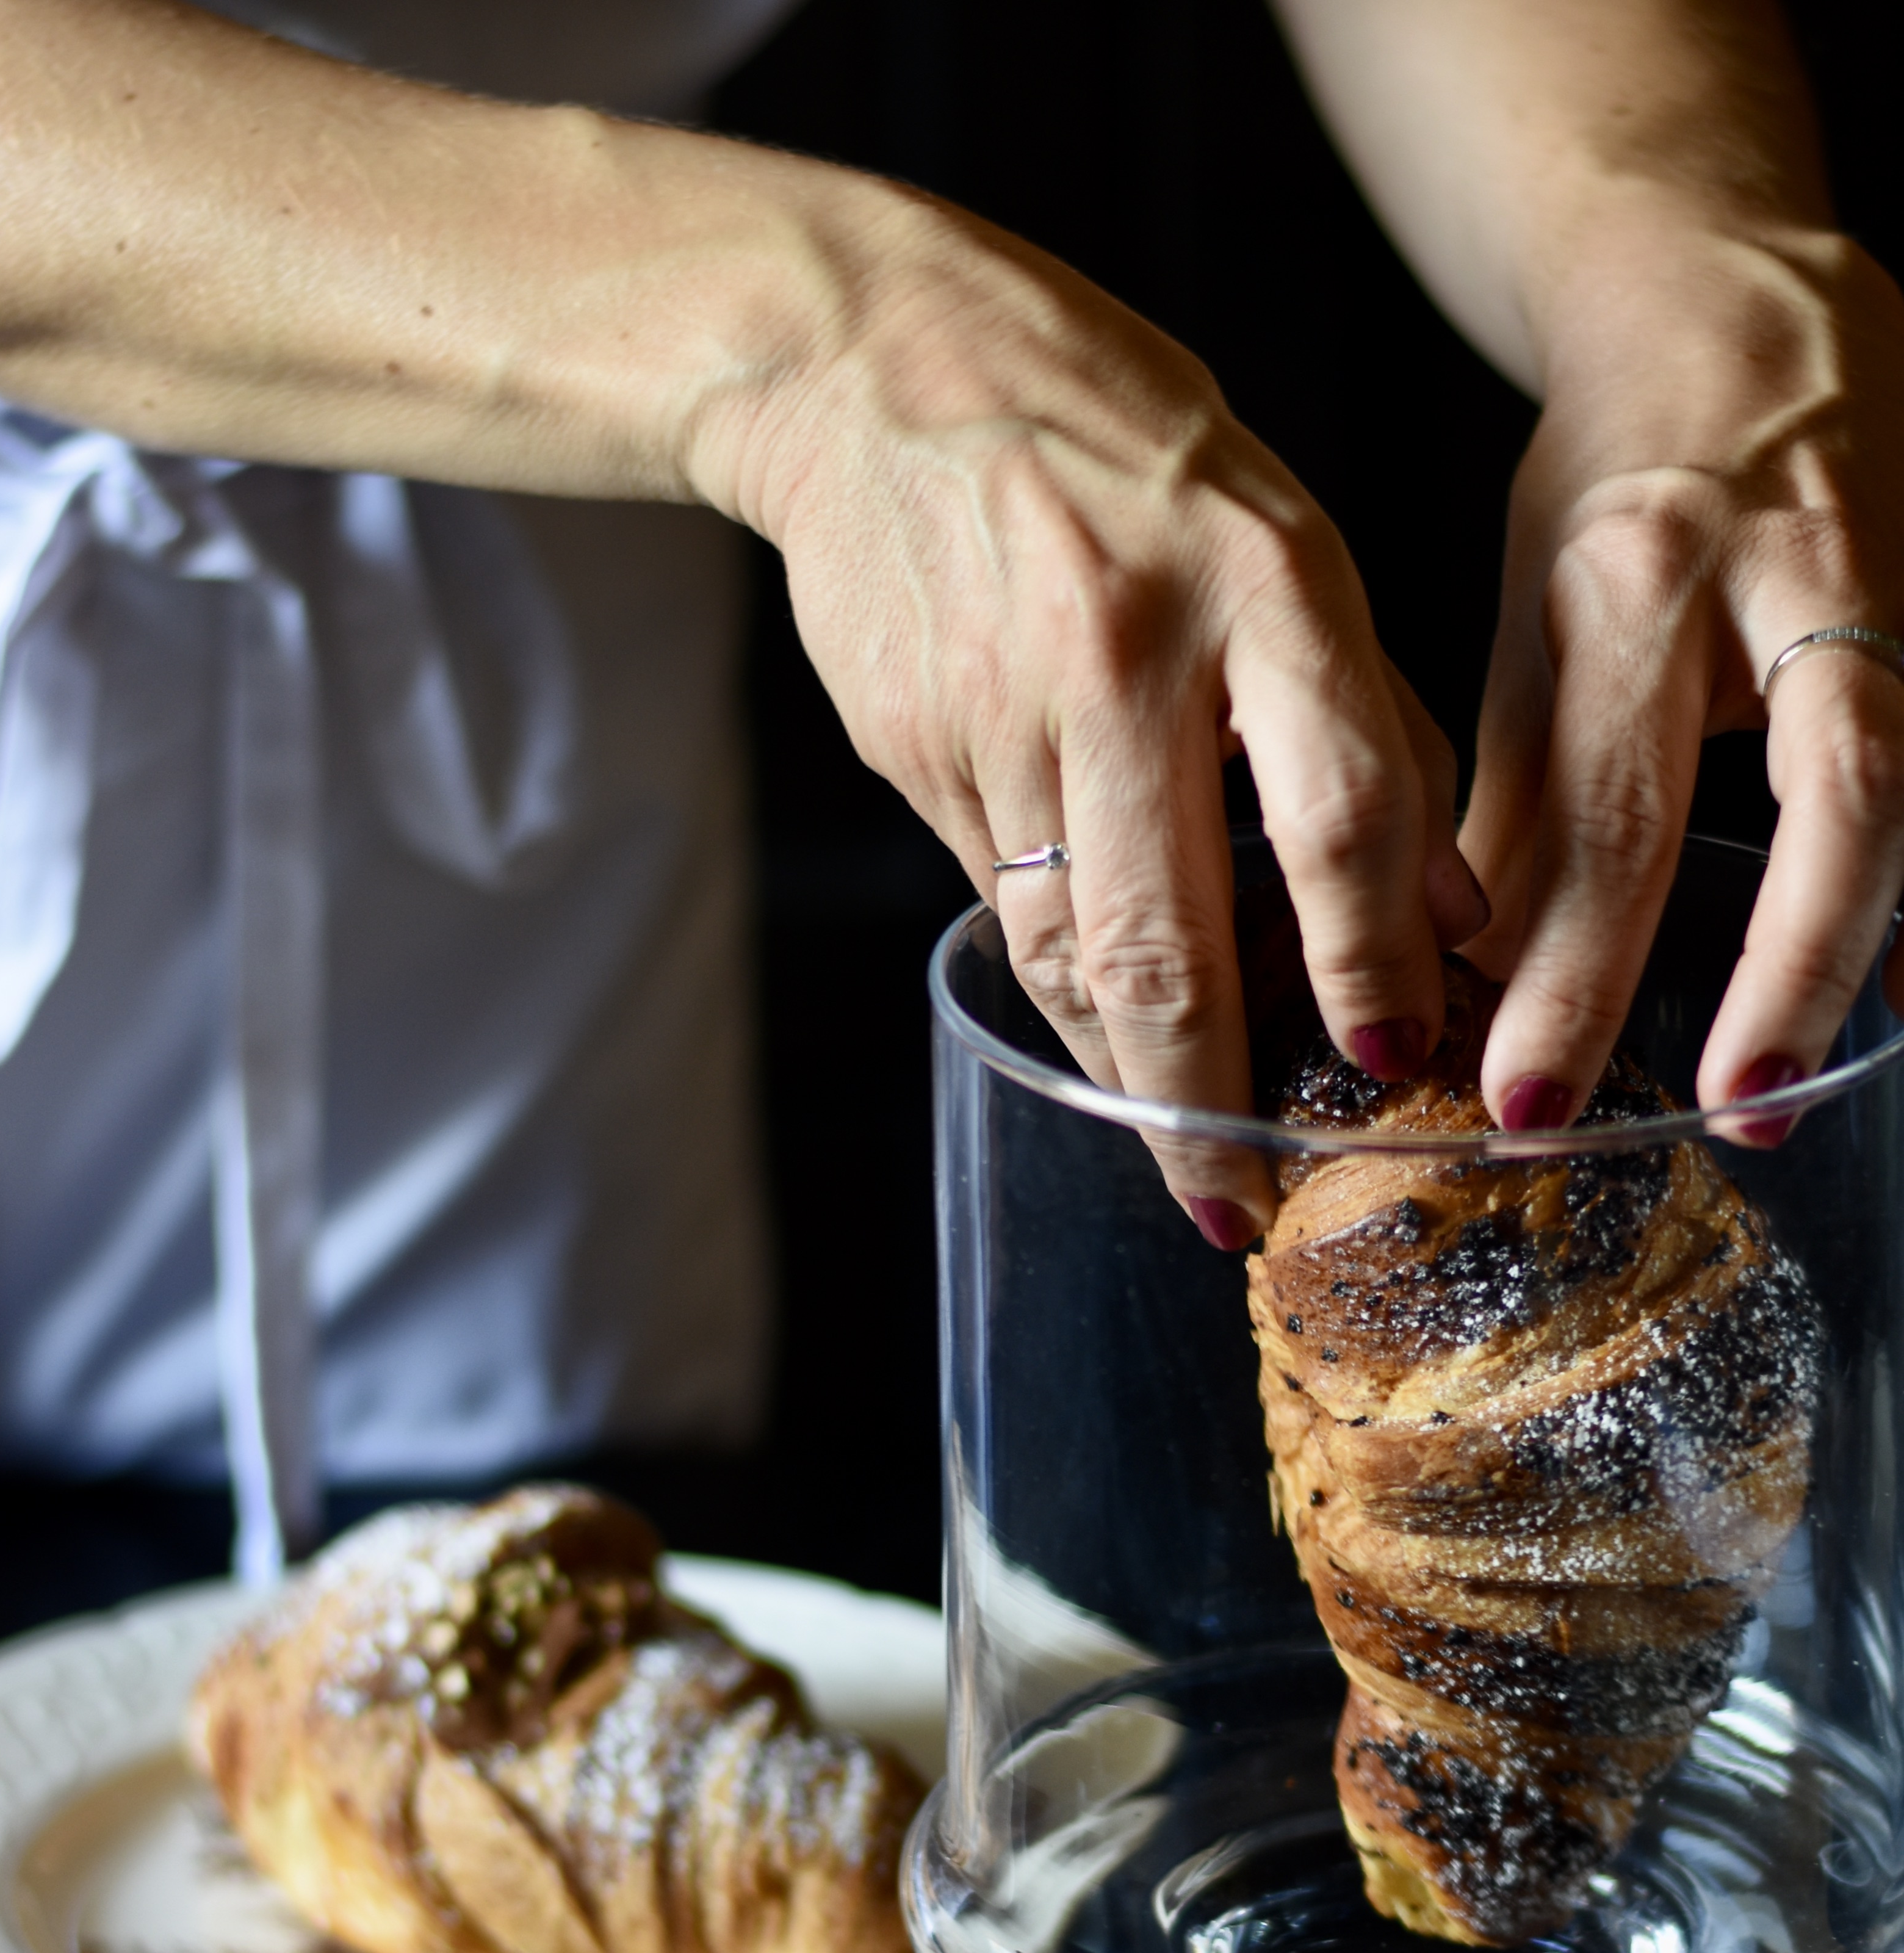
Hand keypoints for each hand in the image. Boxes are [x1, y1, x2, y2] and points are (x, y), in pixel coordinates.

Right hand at [741, 194, 1485, 1238]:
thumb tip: (1446, 918)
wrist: (884, 369)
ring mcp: (1001, 712)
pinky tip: (1102, 1037)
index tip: (1389, 1066)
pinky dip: (1062, 989)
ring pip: (1069, 954)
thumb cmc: (1131, 460)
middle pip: (1170, 938)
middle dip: (1209, 1101)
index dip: (1373, 965)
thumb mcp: (1289, 544)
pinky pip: (1005, 906)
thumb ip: (1370, 725)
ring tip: (1179, 1156)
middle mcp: (1125, 656)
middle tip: (1240, 1204)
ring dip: (1125, 1079)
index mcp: (1260, 585)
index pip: (1341, 818)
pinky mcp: (915, 750)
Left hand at [1460, 221, 1903, 1134]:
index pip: (1612, 814)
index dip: (1574, 970)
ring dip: (1853, 949)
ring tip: (1791, 1083)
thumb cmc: (1616, 477)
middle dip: (1776, 974)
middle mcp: (1786, 579)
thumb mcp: (1528, 615)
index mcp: (1641, 580)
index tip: (1529, 1093)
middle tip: (1726, 1113)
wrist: (1736, 296)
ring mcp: (1895, 583)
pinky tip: (1887, 987)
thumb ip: (1517, 797)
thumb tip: (1477, 973)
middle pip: (1822, 801)